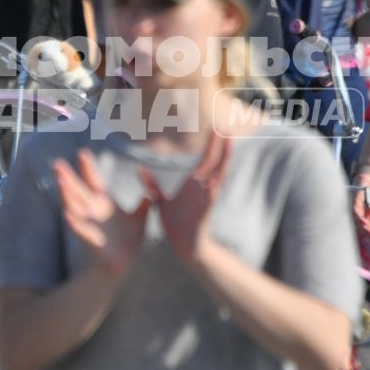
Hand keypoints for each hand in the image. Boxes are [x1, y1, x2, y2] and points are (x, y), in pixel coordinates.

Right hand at [53, 150, 148, 275]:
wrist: (123, 263)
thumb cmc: (128, 239)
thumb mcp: (140, 217)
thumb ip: (146, 202)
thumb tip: (153, 188)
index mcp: (103, 203)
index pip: (93, 181)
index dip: (88, 167)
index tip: (83, 152)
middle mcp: (93, 211)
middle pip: (77, 190)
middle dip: (68, 177)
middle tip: (58, 163)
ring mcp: (90, 224)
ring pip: (75, 206)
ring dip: (67, 195)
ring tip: (60, 181)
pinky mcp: (91, 239)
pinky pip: (81, 230)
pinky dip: (74, 223)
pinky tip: (67, 214)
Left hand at [139, 133, 231, 257]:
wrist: (185, 244)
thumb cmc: (174, 221)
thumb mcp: (160, 199)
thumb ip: (152, 184)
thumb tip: (140, 169)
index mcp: (194, 182)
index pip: (205, 157)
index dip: (210, 143)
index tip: (214, 126)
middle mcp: (203, 185)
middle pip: (214, 160)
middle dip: (219, 143)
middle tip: (223, 125)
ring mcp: (206, 195)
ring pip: (218, 172)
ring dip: (224, 156)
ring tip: (229, 140)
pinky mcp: (206, 207)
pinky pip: (211, 194)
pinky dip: (214, 183)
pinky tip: (215, 175)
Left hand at [352, 170, 369, 237]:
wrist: (369, 175)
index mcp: (362, 210)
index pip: (366, 223)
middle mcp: (357, 209)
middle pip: (362, 224)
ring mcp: (354, 206)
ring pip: (359, 220)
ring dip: (367, 228)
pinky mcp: (353, 202)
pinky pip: (357, 213)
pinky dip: (362, 219)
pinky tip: (367, 225)